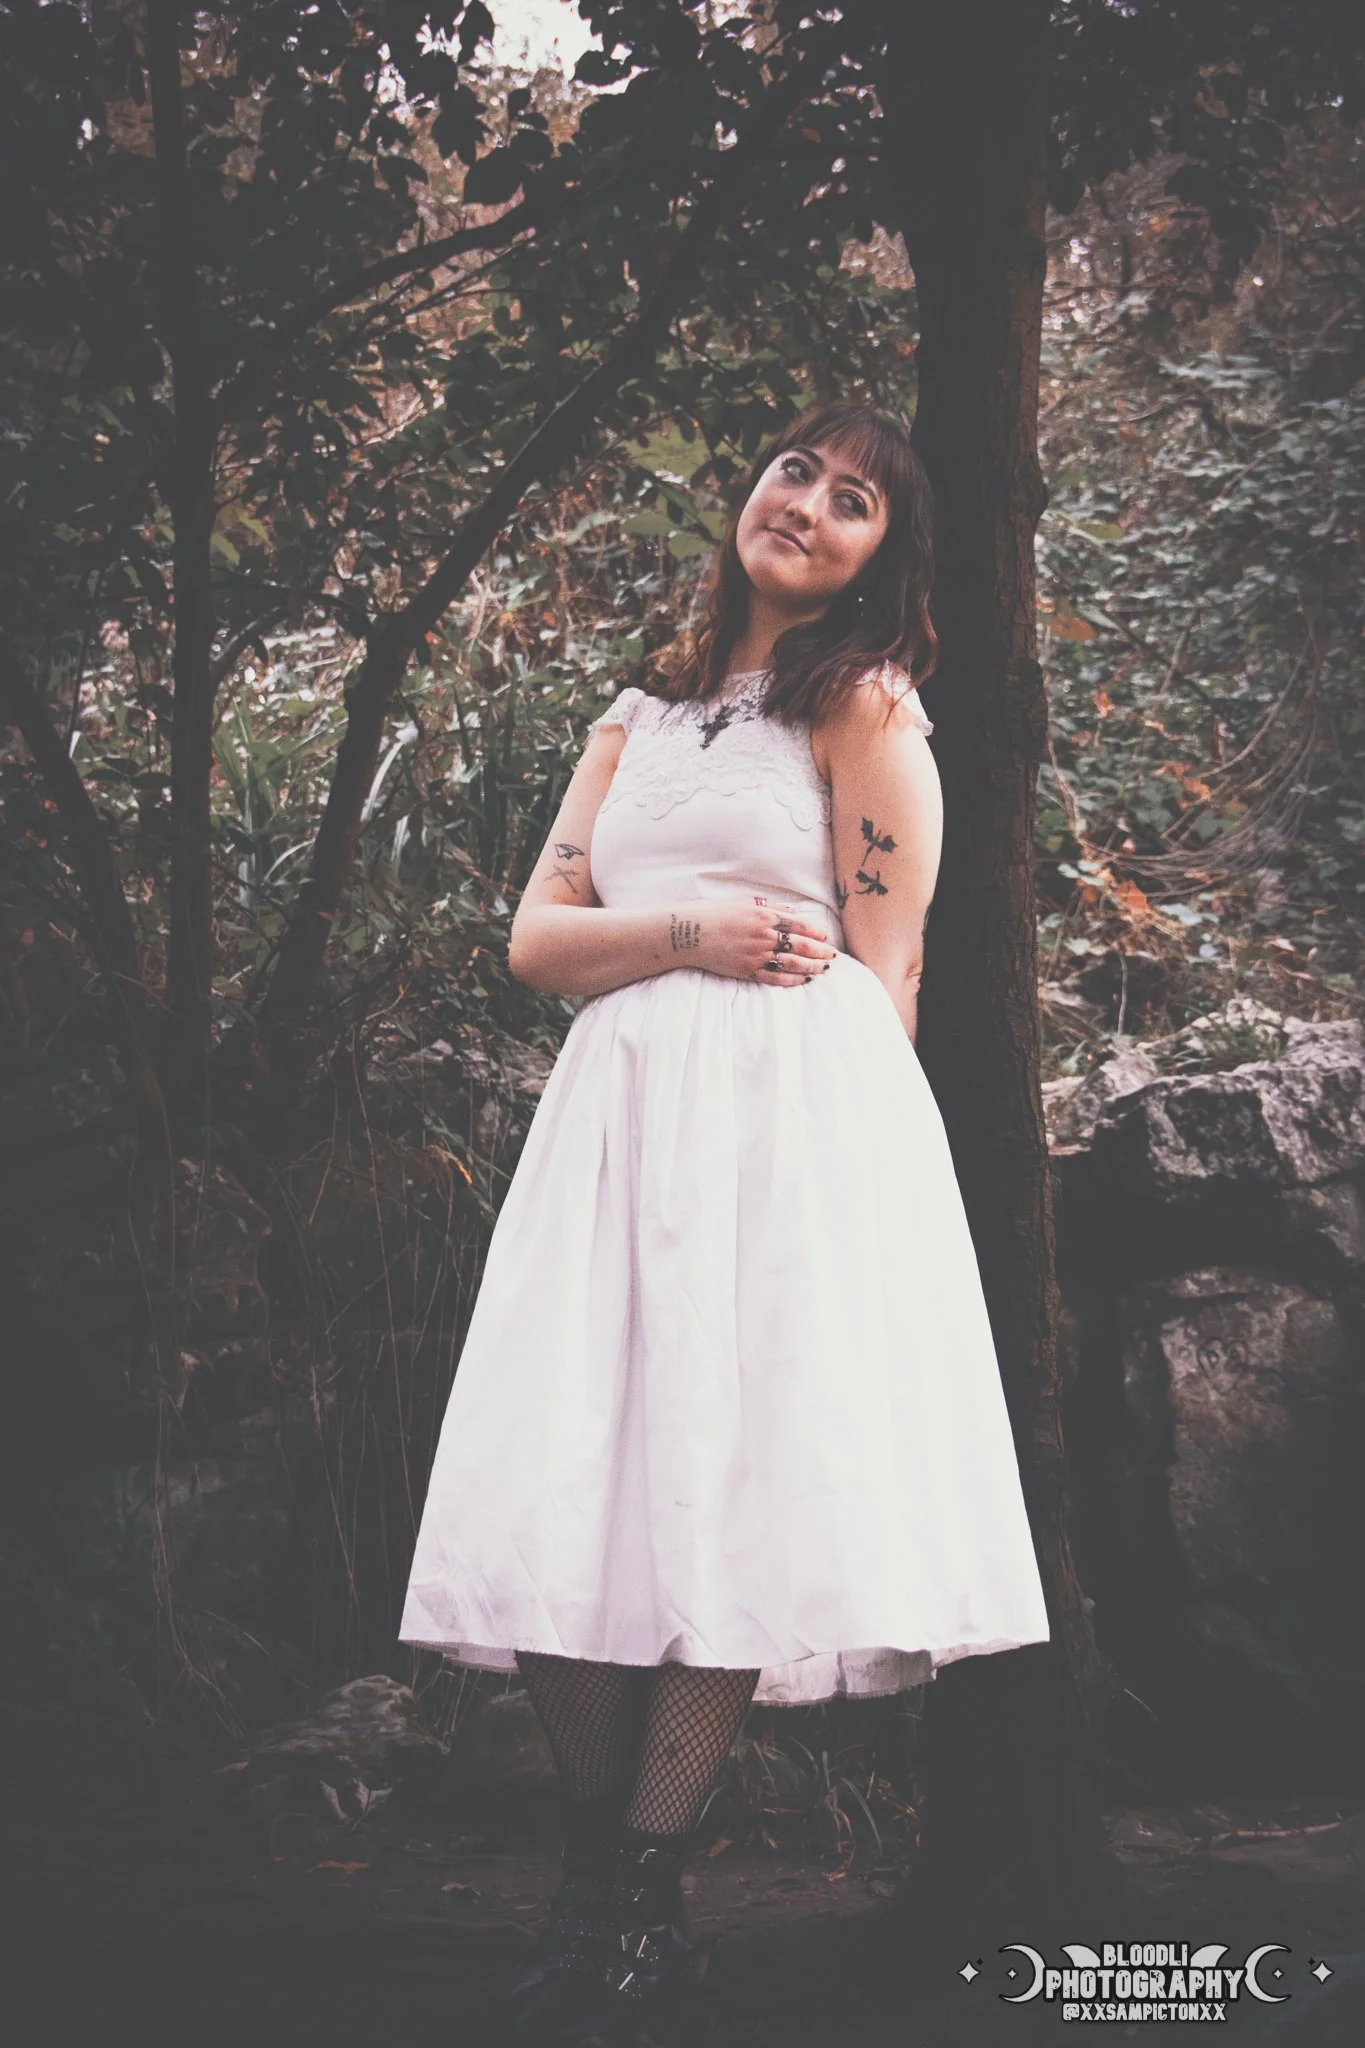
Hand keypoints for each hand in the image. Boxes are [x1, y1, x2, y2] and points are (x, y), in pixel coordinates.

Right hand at [671, 899, 837, 986]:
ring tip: (824, 969)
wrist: (689, 934)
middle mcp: (764, 936)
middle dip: (821, 952)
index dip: (817, 933)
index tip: (826, 937)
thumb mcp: (745, 902)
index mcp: (764, 915)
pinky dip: (793, 980)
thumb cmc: (716, 914)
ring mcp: (756, 955)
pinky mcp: (748, 970)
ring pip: (793, 964)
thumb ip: (771, 907)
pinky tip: (804, 980)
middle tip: (832, 956)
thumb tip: (793, 912)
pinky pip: (776, 978)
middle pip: (802, 946)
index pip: (800, 925)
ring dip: (812, 967)